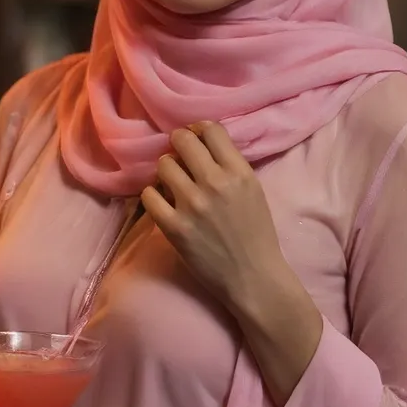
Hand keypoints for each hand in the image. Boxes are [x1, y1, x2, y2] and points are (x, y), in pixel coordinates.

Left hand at [141, 121, 287, 313]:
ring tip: (172, 183)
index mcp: (239, 172)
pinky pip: (149, 195)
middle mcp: (215, 182)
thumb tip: (203, 146)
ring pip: (164, 165)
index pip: (211, 129)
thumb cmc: (256, 235)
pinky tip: (162, 203)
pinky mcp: (174, 226)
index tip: (196, 140)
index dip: (199, 130)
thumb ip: (231, 167)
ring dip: (166, 171)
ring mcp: (192, 204)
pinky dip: (153, 196)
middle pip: (182, 140)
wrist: (252, 276)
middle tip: (179, 158)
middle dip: (178, 145)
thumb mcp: (253, 191)